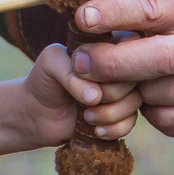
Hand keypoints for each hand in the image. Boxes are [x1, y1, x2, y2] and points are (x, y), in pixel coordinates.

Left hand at [23, 43, 141, 144]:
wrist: (38, 114)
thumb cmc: (45, 80)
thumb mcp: (50, 63)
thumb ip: (70, 71)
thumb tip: (95, 96)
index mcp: (107, 44)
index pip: (129, 46)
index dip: (111, 66)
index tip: (87, 75)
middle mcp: (119, 66)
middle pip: (135, 77)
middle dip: (110, 94)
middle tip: (86, 101)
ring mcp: (123, 91)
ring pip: (135, 101)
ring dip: (110, 114)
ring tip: (86, 117)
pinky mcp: (121, 114)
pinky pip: (131, 122)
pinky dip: (114, 129)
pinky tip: (96, 130)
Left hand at [67, 0, 173, 140]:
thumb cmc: (156, 14)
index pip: (151, 7)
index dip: (114, 14)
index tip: (83, 18)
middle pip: (158, 59)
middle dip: (111, 63)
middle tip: (80, 63)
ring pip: (156, 93)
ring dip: (130, 90)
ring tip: (130, 75)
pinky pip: (166, 119)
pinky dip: (149, 111)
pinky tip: (153, 92)